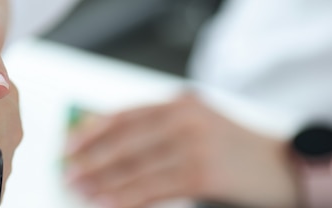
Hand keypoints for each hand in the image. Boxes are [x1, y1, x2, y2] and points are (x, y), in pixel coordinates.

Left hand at [64, 94, 297, 207]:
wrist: (280, 164)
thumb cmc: (231, 147)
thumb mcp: (195, 124)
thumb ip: (157, 129)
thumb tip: (106, 146)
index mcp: (179, 103)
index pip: (125, 115)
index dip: (93, 130)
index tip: (70, 144)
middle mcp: (184, 118)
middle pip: (125, 141)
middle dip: (92, 159)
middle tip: (68, 172)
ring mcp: (194, 145)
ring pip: (137, 167)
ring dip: (104, 182)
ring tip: (82, 191)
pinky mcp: (203, 173)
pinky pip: (155, 189)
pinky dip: (129, 198)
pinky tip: (110, 204)